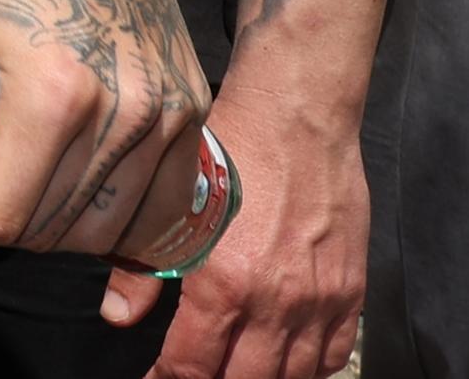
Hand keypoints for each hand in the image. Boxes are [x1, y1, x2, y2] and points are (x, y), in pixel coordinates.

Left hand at [0, 0, 212, 282]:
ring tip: (1, 174)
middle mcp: (125, 112)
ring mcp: (169, 113)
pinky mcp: (192, 106)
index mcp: (52, 90)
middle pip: (52, 230)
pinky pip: (158, 202)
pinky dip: (110, 218)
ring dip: (46, 227)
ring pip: (106, 229)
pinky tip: (67, 199)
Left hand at [122, 83, 362, 374]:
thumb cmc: (230, 149)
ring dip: (261, 378)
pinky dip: (310, 366)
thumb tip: (117, 316)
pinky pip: (335, 354)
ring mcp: (320, 301)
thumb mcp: (171, 204)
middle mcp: (277, 303)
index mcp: (225, 284)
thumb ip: (142, 268)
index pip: (193, 366)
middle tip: (194, 372)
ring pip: (294, 377)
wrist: (297, 115)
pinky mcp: (351, 291)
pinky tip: (287, 359)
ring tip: (235, 368)